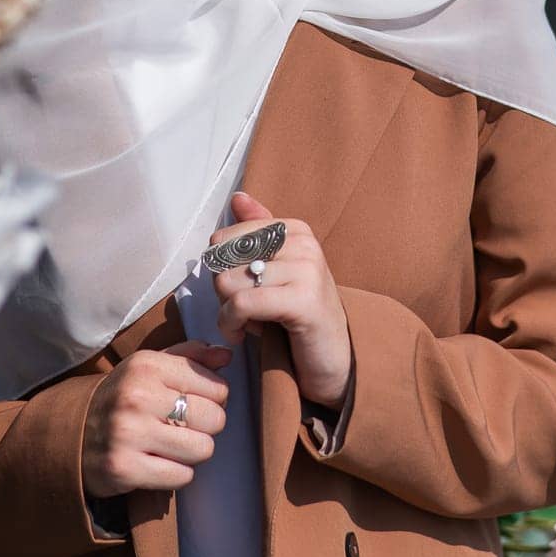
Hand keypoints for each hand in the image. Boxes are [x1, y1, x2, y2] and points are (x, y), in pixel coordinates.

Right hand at [81, 340, 230, 498]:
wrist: (70, 435)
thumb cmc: (121, 398)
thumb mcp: (148, 368)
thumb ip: (190, 357)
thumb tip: (227, 356)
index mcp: (146, 365)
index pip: (216, 386)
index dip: (215, 398)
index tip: (197, 402)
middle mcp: (137, 396)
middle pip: (214, 419)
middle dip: (206, 427)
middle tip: (185, 427)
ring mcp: (129, 434)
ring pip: (202, 449)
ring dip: (192, 452)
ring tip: (171, 444)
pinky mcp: (124, 469)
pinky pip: (182, 476)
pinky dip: (176, 473)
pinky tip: (157, 462)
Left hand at [209, 191, 351, 410]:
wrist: (334, 359)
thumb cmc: (298, 315)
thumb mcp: (276, 271)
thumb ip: (257, 233)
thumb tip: (238, 197)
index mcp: (295, 230)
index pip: (225, 238)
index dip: (221, 270)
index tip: (239, 291)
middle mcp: (304, 243)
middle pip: (224, 259)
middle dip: (222, 292)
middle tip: (242, 312)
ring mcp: (307, 270)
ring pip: (230, 282)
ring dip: (227, 312)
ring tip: (248, 323)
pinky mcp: (304, 301)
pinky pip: (242, 304)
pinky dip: (231, 324)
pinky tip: (241, 336)